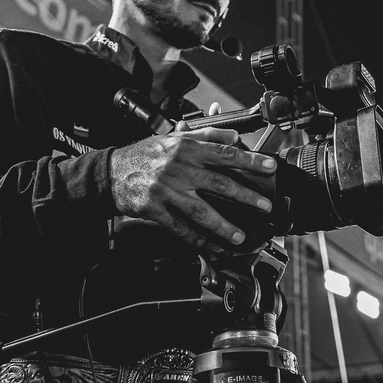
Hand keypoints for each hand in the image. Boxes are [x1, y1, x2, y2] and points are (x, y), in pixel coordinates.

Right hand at [109, 127, 274, 249]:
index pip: (224, 152)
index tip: (270, 167)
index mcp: (185, 147)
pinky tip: (211, 247)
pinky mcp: (155, 210)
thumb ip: (206, 136)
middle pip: (219, 183)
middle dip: (246, 197)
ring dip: (223, 226)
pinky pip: (180, 228)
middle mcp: (178, 168)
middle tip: (265, 207)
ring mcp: (167, 191)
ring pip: (201, 211)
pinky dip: (198, 239)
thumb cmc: (146, 154)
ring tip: (239, 237)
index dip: (250, 160)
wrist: (112, 172)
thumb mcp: (174, 137)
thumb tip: (234, 138)